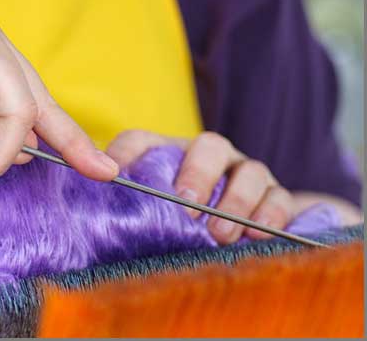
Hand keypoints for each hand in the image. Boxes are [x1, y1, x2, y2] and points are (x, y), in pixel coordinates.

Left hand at [106, 130, 361, 243]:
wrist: (239, 232)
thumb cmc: (181, 223)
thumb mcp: (151, 216)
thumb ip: (129, 210)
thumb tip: (97, 216)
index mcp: (171, 155)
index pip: (142, 142)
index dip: (126, 154)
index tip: (115, 177)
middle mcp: (210, 157)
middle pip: (209, 146)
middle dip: (199, 175)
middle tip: (188, 208)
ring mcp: (246, 174)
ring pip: (250, 171)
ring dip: (235, 203)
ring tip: (219, 235)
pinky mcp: (276, 196)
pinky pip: (280, 198)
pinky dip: (271, 216)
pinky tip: (257, 235)